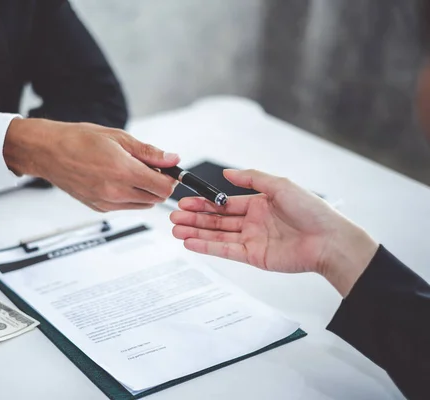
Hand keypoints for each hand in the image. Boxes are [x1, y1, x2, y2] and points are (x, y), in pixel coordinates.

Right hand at [3, 119, 179, 211]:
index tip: (167, 169)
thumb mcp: (118, 138)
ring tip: (131, 171)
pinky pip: (124, 206)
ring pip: (141, 205)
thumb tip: (171, 159)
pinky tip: (117, 179)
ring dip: (145, 192)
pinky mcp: (98, 207)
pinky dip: (129, 196)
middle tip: (148, 167)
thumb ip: (148, 152)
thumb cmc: (78, 140)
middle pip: (155, 199)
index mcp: (123, 172)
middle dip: (158, 184)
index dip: (170, 179)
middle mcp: (116, 192)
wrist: (48, 152)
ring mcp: (106, 202)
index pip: (163, 188)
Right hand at [170, 169, 378, 296]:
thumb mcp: (280, 185)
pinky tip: (190, 243)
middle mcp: (252, 222)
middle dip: (194, 218)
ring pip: (217, 235)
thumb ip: (251, 178)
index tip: (184, 201)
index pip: (223, 203)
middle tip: (173, 217)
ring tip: (175, 230)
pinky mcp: (253, 257)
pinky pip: (225, 250)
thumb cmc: (311, 210)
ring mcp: (252, 240)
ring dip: (195, 233)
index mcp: (258, 204)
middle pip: (216, 220)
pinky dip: (207, 247)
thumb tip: (227, 173)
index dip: (203, 203)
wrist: (329, 240)